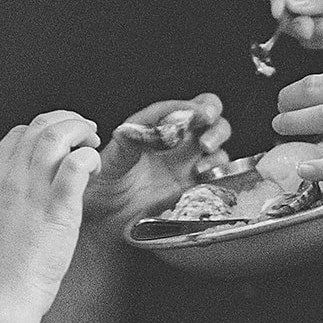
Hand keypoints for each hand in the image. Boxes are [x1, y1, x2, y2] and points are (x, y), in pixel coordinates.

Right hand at [0, 112, 101, 319]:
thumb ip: (6, 205)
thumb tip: (24, 201)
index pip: (17, 135)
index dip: (43, 130)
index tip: (61, 142)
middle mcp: (10, 180)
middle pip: (39, 126)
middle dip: (67, 120)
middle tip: (86, 133)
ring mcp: (33, 192)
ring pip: (57, 134)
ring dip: (81, 130)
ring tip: (93, 142)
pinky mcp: (58, 210)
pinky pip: (76, 166)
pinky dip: (88, 157)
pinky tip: (94, 166)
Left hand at [84, 94, 231, 234]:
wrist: (106, 216)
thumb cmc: (105, 182)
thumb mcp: (111, 157)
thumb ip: (127, 141)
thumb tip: (133, 130)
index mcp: (158, 127)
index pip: (184, 108)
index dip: (194, 106)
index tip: (198, 112)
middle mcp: (177, 143)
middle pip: (210, 119)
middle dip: (213, 119)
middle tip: (207, 122)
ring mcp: (188, 164)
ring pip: (217, 145)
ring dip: (217, 143)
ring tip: (205, 150)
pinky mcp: (194, 187)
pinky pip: (217, 175)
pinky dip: (218, 170)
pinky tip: (204, 173)